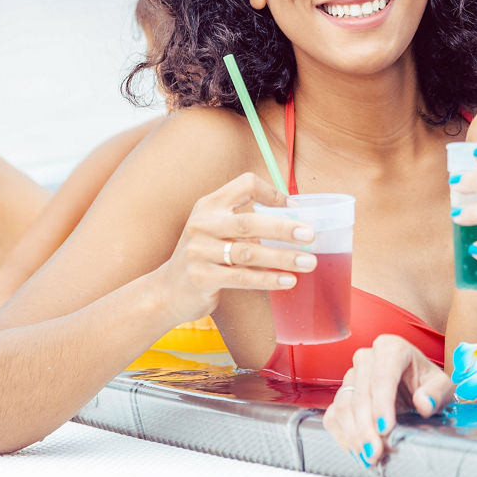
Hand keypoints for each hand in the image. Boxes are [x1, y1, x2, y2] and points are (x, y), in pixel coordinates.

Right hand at [152, 173, 314, 326]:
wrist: (166, 291)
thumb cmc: (205, 256)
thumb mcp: (218, 230)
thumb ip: (247, 222)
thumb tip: (295, 219)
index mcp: (210, 205)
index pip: (245, 185)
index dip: (272, 192)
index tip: (295, 208)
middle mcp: (202, 224)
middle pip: (249, 222)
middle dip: (283, 229)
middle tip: (310, 235)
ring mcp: (198, 251)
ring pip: (249, 252)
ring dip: (282, 257)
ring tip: (308, 262)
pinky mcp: (201, 277)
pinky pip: (242, 277)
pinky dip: (268, 279)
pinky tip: (288, 280)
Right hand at [322, 334, 453, 467]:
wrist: (414, 387)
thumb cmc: (426, 383)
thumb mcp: (442, 386)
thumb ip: (437, 392)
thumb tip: (424, 403)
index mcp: (392, 348)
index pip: (382, 375)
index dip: (382, 404)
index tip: (386, 428)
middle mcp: (367, 358)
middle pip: (360, 394)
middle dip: (367, 426)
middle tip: (376, 451)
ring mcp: (350, 376)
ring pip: (344, 405)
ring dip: (354, 435)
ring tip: (369, 456)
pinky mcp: (341, 395)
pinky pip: (333, 416)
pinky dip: (343, 436)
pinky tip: (357, 452)